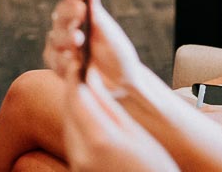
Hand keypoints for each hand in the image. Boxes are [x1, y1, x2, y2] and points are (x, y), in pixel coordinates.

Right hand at [44, 0, 144, 91]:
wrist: (120, 83)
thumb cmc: (117, 53)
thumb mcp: (111, 35)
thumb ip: (99, 18)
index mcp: (81, 10)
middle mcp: (67, 23)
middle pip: (60, 13)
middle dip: (70, 11)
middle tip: (81, 10)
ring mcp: (60, 44)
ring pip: (55, 37)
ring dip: (67, 37)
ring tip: (79, 38)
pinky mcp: (57, 64)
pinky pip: (54, 61)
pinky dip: (64, 61)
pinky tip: (73, 62)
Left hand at [63, 71, 179, 171]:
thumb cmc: (153, 166)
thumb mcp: (134, 131)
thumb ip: (107, 104)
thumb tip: (91, 76)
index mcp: (100, 139)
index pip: (77, 97)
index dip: (75, 75)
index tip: (78, 59)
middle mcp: (82, 153)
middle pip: (68, 109)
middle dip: (72, 87)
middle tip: (79, 67)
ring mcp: (77, 163)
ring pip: (67, 122)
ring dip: (73, 102)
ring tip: (84, 85)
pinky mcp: (77, 168)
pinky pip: (71, 138)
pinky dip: (75, 121)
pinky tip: (86, 111)